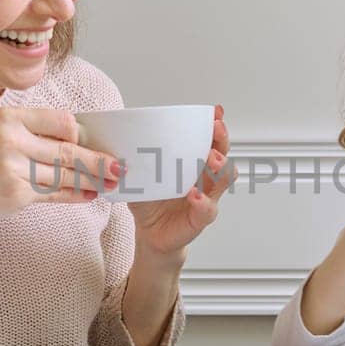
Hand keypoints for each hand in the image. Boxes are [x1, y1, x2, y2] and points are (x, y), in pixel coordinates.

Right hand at [0, 106, 119, 229]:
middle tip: (120, 166)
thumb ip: (25, 132)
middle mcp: (12, 140)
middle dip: (100, 160)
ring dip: (93, 180)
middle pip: (71, 150)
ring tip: (111, 182)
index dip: (82, 134)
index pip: (62, 121)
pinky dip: (75, 195)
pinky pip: (55, 195)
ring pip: (67, 175)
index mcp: (7, 117)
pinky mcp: (15, 196)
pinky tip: (89, 195)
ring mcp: (14, 170)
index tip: (95, 141)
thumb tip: (70, 138)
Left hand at [129, 104, 237, 259]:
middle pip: (224, 153)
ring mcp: (207, 197)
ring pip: (224, 179)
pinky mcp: (201, 217)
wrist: (150, 232)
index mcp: (194, 163)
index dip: (215, 126)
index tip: (215, 113)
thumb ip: (137, 159)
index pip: (211, 141)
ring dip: (220, 166)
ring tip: (210, 158)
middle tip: (215, 129)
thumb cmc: (150, 201)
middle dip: (222, 139)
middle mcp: (205, 178)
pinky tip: (194, 195)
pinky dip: (202, 201)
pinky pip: (208, 209)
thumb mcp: (141, 175)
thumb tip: (120, 137)